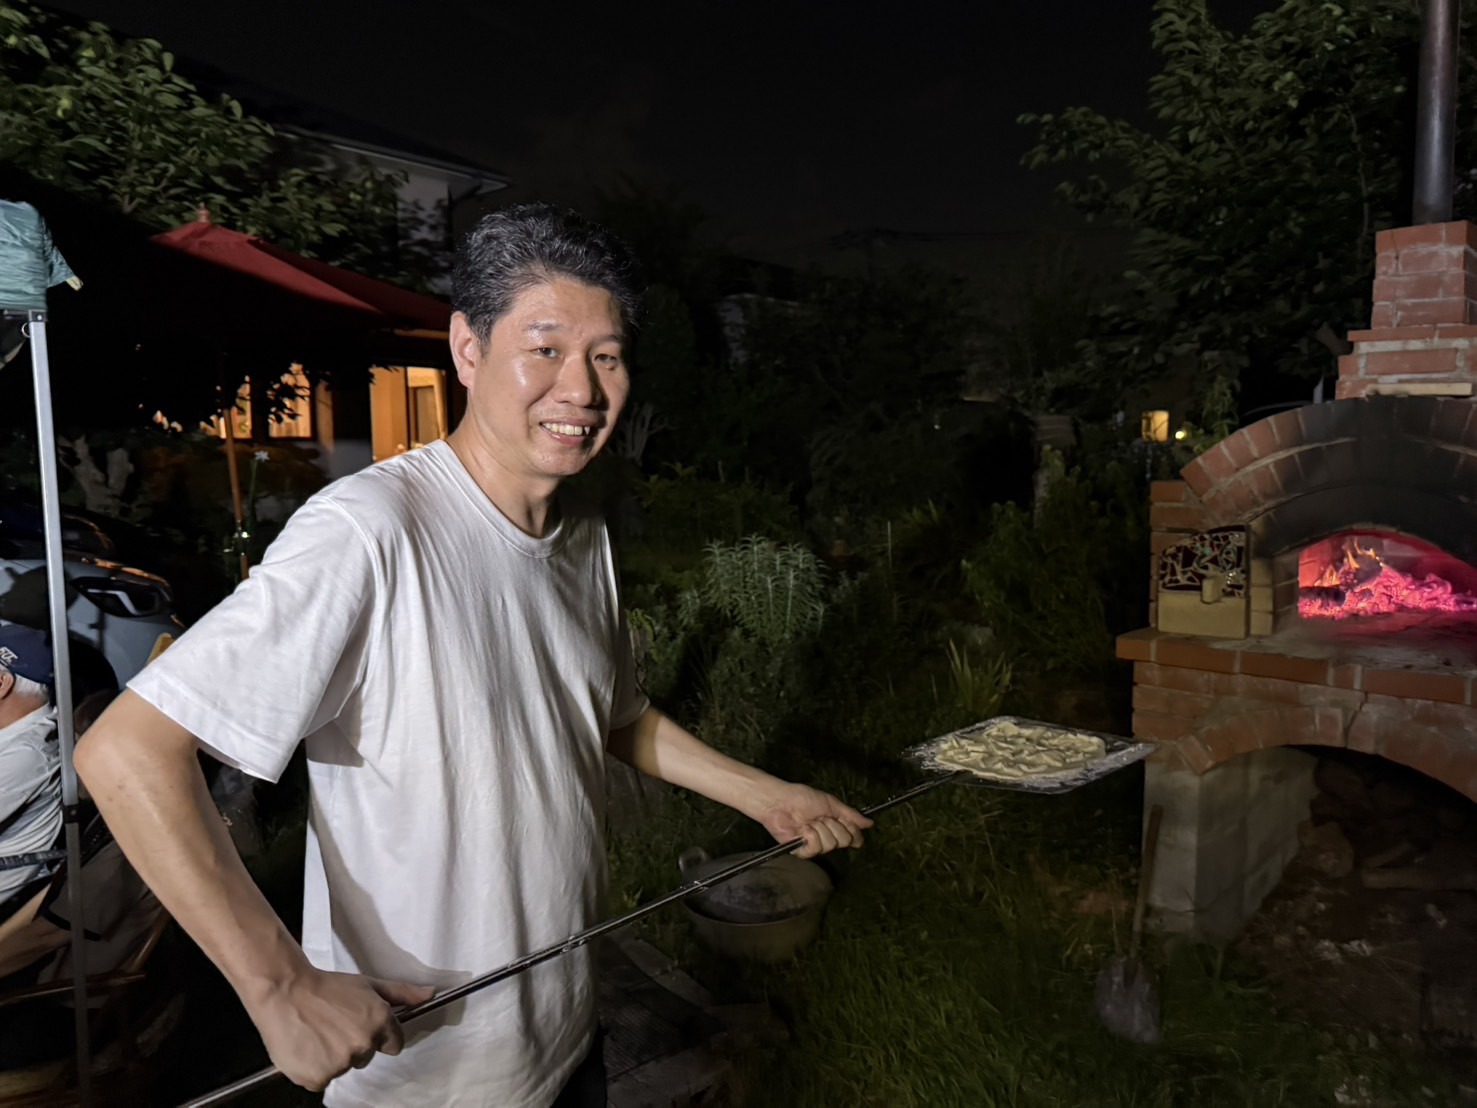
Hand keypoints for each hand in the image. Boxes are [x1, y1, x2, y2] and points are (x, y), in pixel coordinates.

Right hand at [243, 966, 434, 1091]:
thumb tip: (430, 994)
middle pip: (367, 1057)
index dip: (379, 1036)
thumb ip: (402, 993)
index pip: (394, 1044)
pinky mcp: (317, 1077)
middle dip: (354, 1045)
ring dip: (334, 1057)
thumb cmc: (325, 986)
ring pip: (344, 1068)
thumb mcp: (368, 984)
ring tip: (318, 1033)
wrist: (285, 990)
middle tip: (335, 1026)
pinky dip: (314, 1069)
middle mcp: (363, 1044)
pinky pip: (322, 1080)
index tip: (361, 1027)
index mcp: (379, 1022)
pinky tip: (307, 1047)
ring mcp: (340, 1063)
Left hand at [752, 781, 873, 858]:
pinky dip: (811, 836)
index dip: (854, 832)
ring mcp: (815, 845)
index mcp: (835, 826)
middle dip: (834, 825)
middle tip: (822, 817)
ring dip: (820, 828)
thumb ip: (851, 815)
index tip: (848, 822)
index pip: (854, 838)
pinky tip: (803, 829)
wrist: (781, 800)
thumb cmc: (802, 798)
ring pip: (830, 845)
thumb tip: (869, 823)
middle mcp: (827, 837)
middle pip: (844, 841)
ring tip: (809, 821)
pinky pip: (816, 849)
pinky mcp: (802, 851)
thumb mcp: (831, 803)